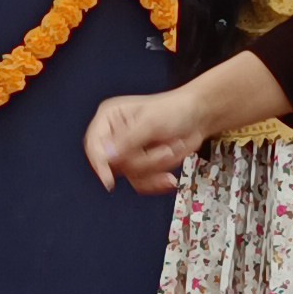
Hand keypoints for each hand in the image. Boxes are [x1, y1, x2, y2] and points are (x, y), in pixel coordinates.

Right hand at [87, 89, 203, 193]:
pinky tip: (169, 177)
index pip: (94, 145)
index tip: (108, 180)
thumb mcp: (150, 123)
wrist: (198, 118)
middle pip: (115, 164)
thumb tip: (107, 156)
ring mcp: (127, 152)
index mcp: (110, 118)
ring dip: (156, 167)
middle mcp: (115, 136)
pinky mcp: (140, 165)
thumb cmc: (175, 110)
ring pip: (131, 175)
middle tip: (164, 149)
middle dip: (144, 161)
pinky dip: (157, 181)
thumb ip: (127, 140)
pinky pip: (141, 183)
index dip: (100, 163)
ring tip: (171, 150)